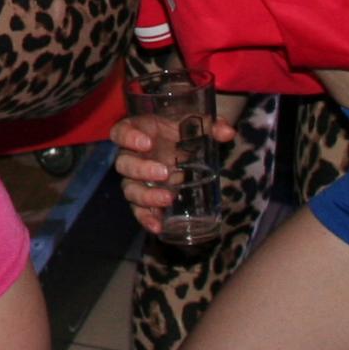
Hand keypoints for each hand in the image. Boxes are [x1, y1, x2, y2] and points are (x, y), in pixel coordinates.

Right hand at [109, 108, 238, 232]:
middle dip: (142, 170)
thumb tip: (228, 132)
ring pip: (129, 189)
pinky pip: (138, 209)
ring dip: (146, 196)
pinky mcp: (145, 197)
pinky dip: (146, 218)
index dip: (128, 137)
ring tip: (168, 199)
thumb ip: (213, 125)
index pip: (120, 132)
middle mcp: (132, 155)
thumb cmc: (183, 130)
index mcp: (139, 132)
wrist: (184, 144)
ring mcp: (137, 178)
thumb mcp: (196, 123)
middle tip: (165, 173)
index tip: (146, 143)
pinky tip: (158, 227)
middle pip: (123, 163)